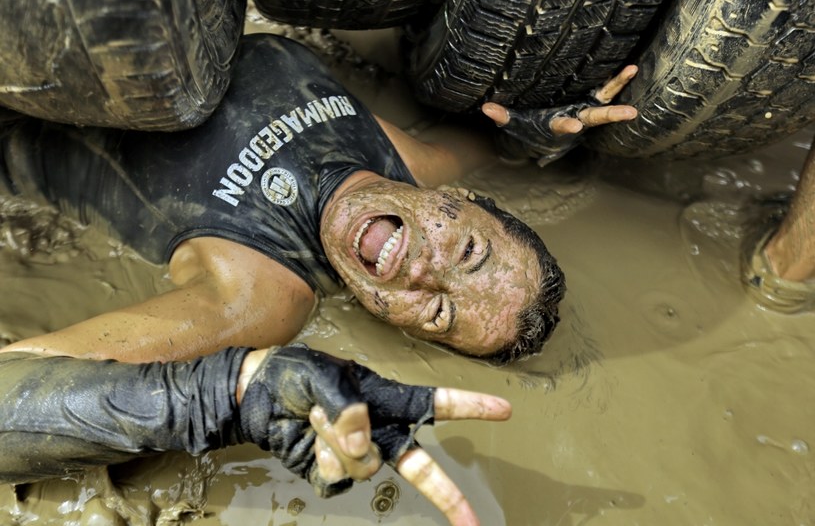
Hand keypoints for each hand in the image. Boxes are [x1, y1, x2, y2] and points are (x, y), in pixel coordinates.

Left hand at [309, 388, 509, 524]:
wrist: (253, 398)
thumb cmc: (293, 375)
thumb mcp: (319, 375)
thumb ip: (346, 406)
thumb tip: (363, 444)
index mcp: (385, 399)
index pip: (434, 404)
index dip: (470, 407)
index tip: (504, 410)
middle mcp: (379, 431)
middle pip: (420, 467)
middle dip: (447, 496)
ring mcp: (357, 455)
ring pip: (365, 468)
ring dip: (337, 444)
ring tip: (316, 417)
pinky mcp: (332, 473)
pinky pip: (337, 481)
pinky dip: (320, 462)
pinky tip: (308, 440)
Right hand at [481, 65, 637, 163]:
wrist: (546, 138)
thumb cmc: (528, 128)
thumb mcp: (514, 123)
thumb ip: (502, 116)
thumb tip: (486, 109)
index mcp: (556, 125)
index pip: (562, 125)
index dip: (567, 125)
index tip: (574, 125)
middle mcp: (575, 118)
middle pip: (594, 117)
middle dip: (611, 115)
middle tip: (629, 113)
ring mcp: (585, 109)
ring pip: (604, 99)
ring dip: (619, 86)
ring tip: (633, 69)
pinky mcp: (590, 99)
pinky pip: (605, 89)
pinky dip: (617, 80)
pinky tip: (630, 68)